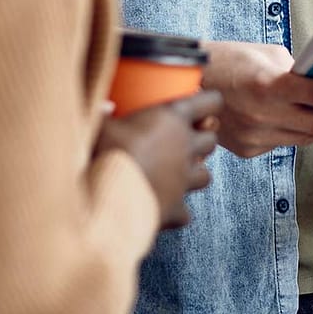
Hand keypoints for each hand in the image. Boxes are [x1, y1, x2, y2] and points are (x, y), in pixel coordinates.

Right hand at [97, 90, 220, 228]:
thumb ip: (103, 114)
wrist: (110, 197)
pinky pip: (186, 211)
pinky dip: (177, 210)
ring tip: (179, 174)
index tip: (204, 105)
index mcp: (173, 119)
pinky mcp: (178, 207)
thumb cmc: (108, 154)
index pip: (210, 102)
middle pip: (211, 140)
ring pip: (206, 175)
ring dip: (195, 174)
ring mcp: (185, 179)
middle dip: (202, 140)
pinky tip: (163, 207)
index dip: (210, 102)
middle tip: (186, 141)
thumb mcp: (101, 127)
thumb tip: (102, 104)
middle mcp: (186, 147)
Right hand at [200, 41, 312, 157]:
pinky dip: (304, 134)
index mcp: (269, 85)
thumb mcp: (267, 54)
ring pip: (306, 138)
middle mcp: (262, 116)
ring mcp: (254, 137)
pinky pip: (286, 143)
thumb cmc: (228, 59)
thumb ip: (298, 71)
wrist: (182, 84)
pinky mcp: (248, 150)